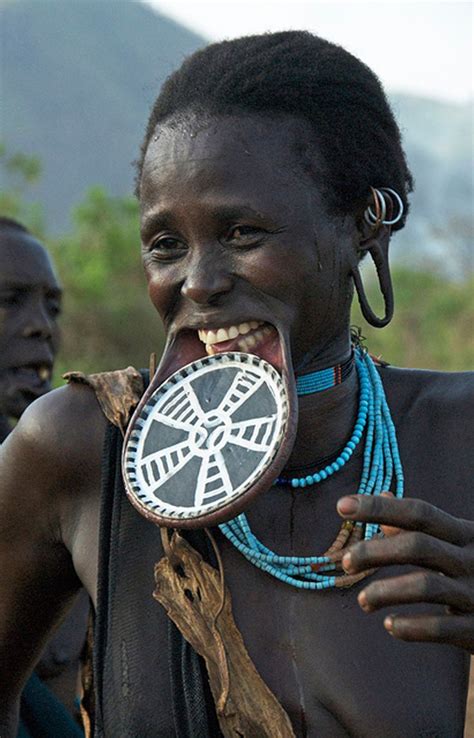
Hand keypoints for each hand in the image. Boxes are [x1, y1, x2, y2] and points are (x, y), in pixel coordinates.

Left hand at [337, 493, 473, 651]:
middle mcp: (473, 558)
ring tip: (363, 601)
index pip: (419, 512)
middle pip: (418, 546)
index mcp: (464, 533)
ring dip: (386, 592)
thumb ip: (418, 525)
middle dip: (375, 552)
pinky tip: (390, 626)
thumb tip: (383, 495)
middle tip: (346, 562)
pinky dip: (412, 627)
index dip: (379, 508)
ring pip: (426, 586)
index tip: (342, 506)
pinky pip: (441, 627)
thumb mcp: (455, 543)